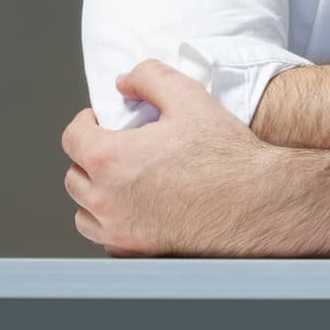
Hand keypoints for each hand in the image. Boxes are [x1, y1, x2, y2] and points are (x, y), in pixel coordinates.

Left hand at [61, 59, 305, 256]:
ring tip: (120, 179)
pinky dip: (113, 222)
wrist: (257, 202)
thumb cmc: (226, 155)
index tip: (98, 120)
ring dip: (95, 193)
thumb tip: (125, 82)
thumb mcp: (190, 97)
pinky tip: (136, 208)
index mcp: (111, 159)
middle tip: (115, 146)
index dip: (84, 123)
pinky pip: (107, 238)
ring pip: (84, 212)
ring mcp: (120, 231)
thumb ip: (149, 77)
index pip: (72, 138)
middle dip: (90, 157)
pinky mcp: (137, 252)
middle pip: (74, 176)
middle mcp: (107, 199)